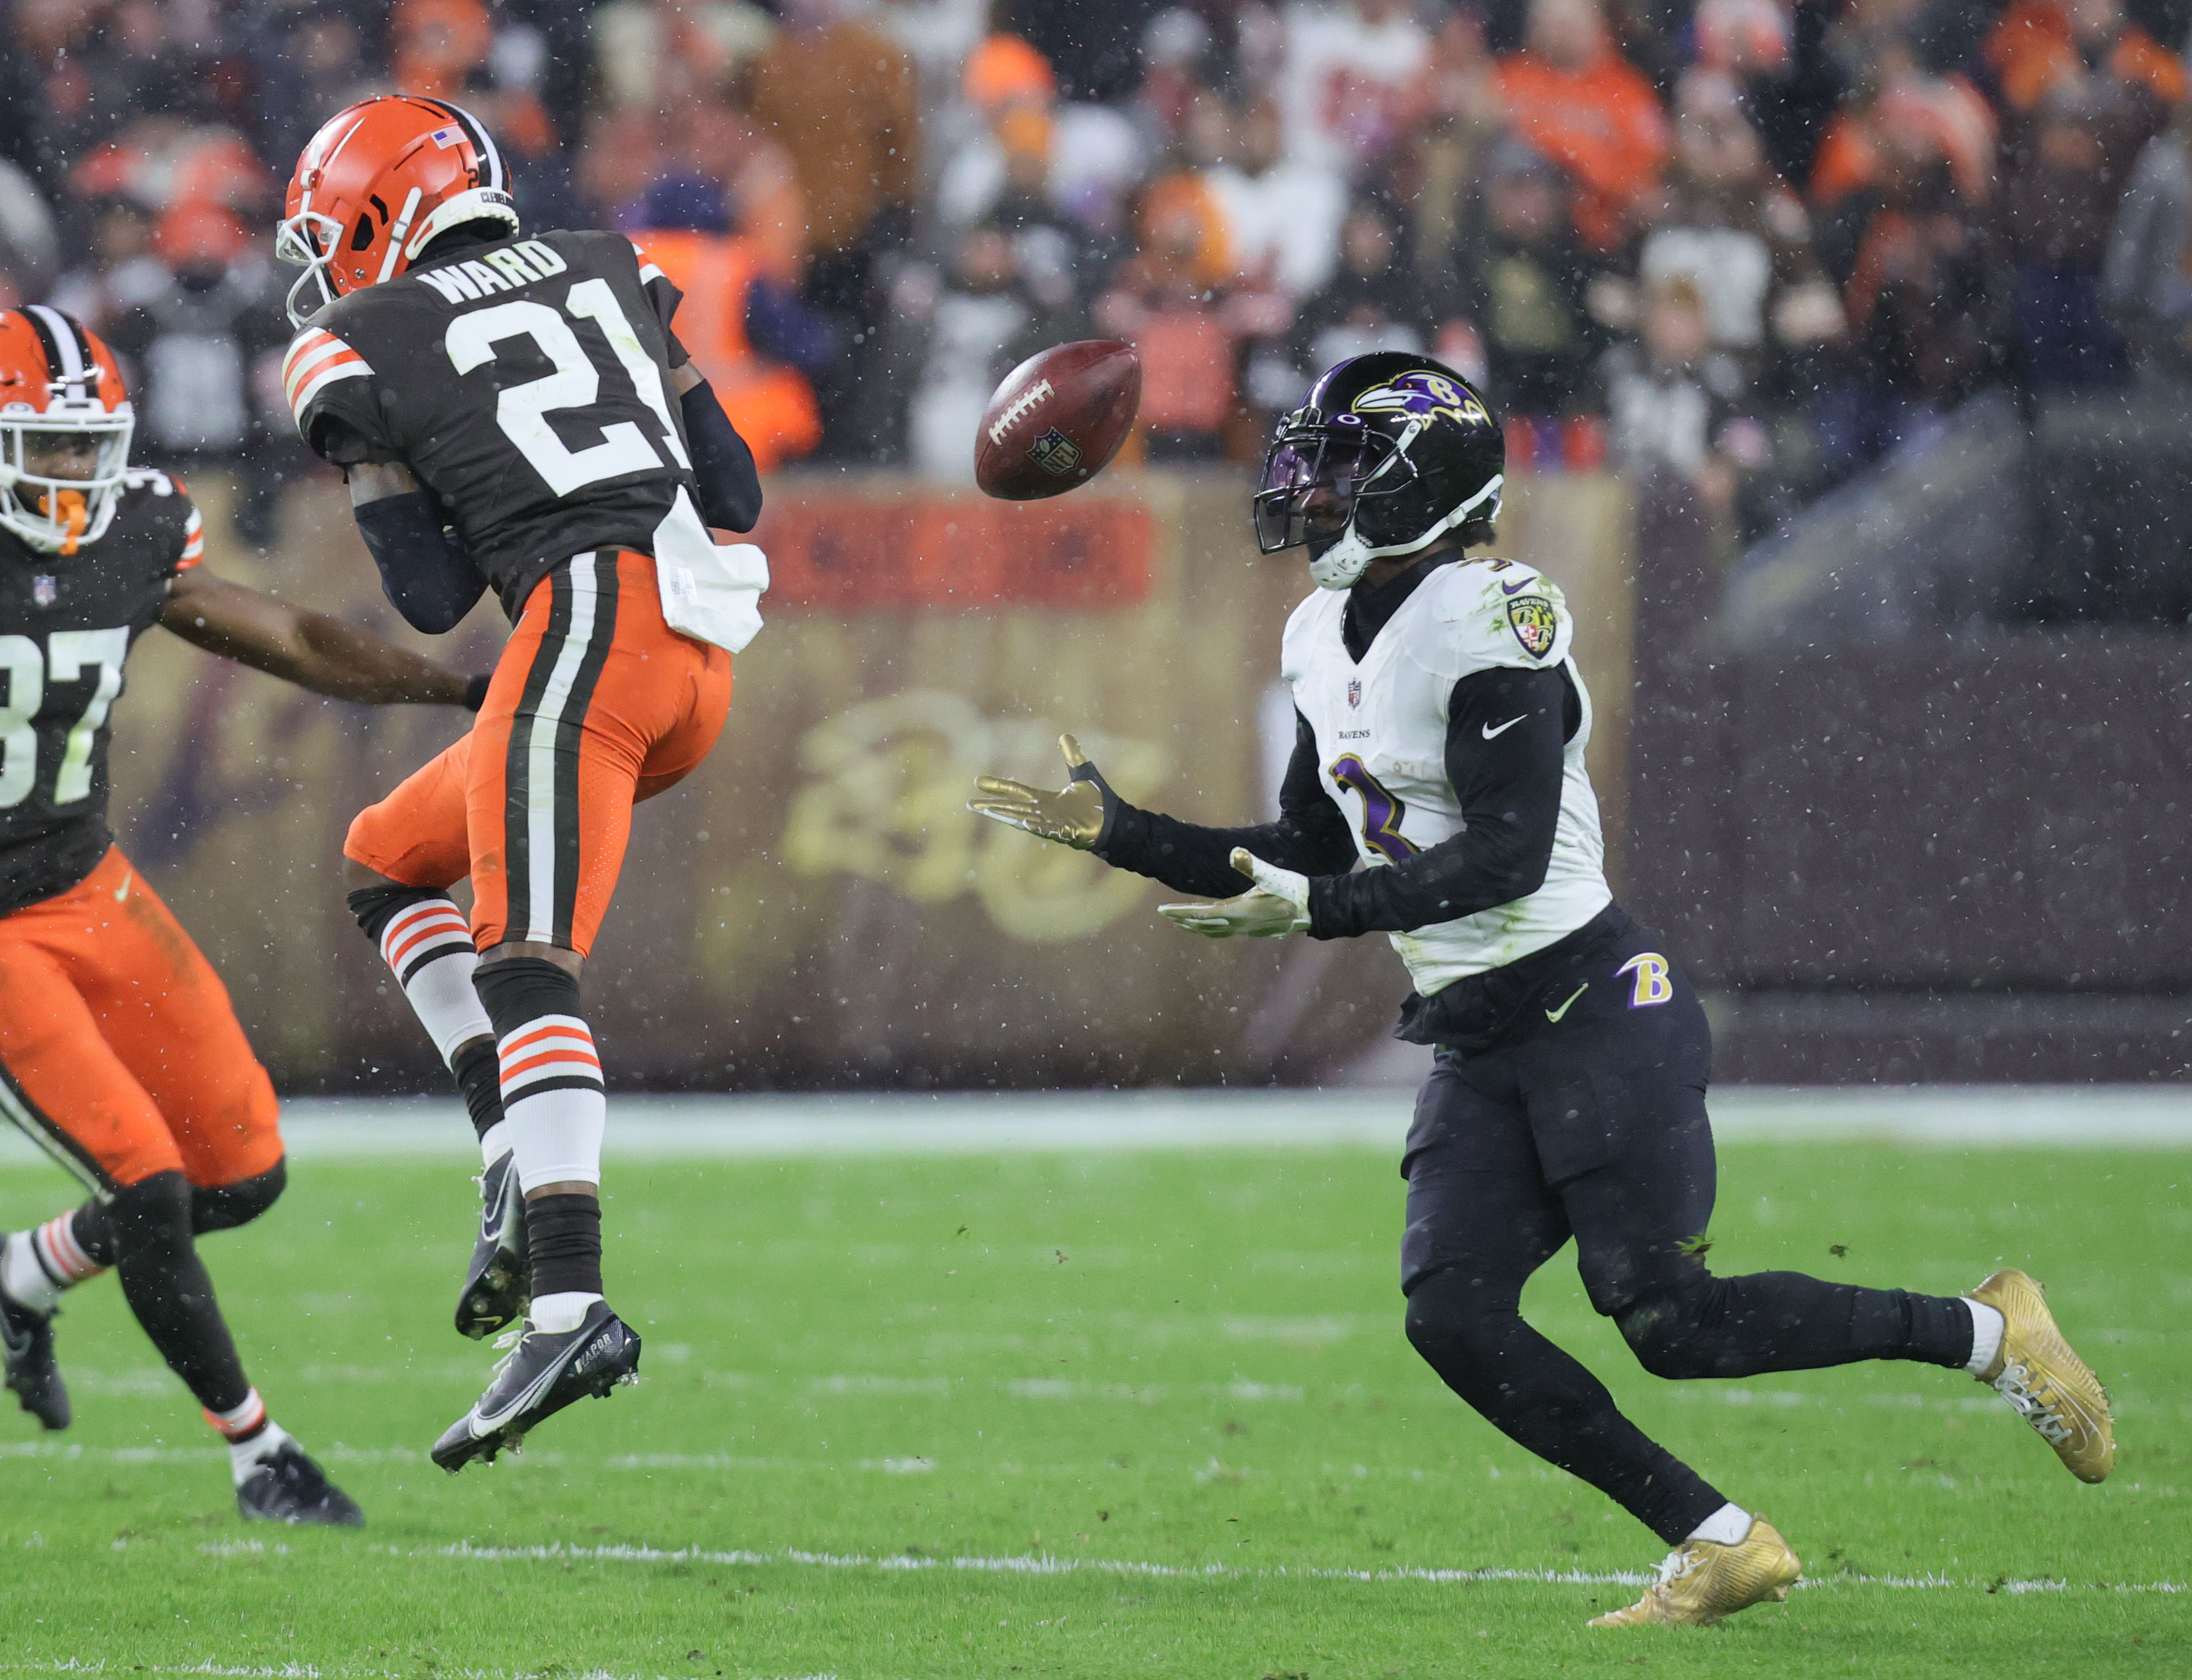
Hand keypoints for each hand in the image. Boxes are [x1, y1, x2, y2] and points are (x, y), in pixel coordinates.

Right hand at [968, 733, 1111, 849]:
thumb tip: (1065, 735)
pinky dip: (1038, 827)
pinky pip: (1050, 830)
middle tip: (970, 803)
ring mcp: (1055, 824)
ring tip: (987, 811)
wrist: (1115, 822)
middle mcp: (1046, 813)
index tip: (978, 781)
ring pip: (1026, 819)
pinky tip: (1025, 824)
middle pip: (1014, 807)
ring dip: (1007, 815)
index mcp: (1046, 800)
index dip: (999, 786)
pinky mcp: (1069, 832)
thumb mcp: (1084, 774)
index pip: (1018, 791)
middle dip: (992, 806)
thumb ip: (1073, 756)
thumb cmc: (1099, 802)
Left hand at [1157, 848, 1310, 938]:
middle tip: (1165, 916)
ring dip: (1196, 927)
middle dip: (1183, 921)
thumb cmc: (1292, 890)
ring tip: (1183, 923)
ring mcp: (1246, 931)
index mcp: (1238, 912)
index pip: (1201, 914)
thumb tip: (1236, 852)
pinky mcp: (1254, 931)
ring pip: (1213, 932)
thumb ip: (1251, 863)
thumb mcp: (1270, 874)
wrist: (1313, 909)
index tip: (1162, 911)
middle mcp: (1239, 925)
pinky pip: (1225, 933)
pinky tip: (1212, 925)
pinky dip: (1211, 929)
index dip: (1180, 913)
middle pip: (1202, 926)